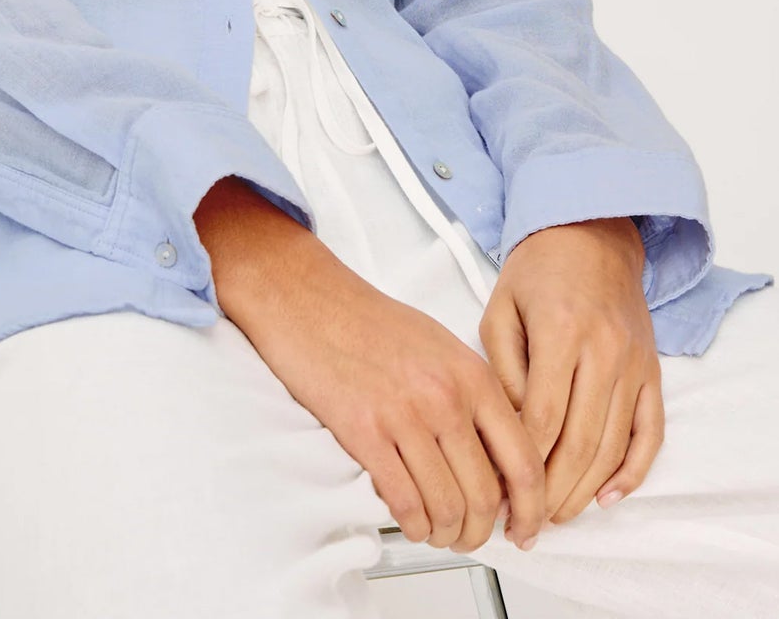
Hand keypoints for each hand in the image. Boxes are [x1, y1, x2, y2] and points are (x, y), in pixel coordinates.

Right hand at [197, 178, 547, 552]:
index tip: (525, 529)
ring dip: (447, 533)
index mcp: (473, 377)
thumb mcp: (440, 347)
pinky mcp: (362, 430)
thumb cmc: (365, 320)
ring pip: (447, 504)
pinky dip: (413, 524)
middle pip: (486, 494)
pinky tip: (410, 523)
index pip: (524, 462)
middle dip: (482, 531)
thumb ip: (474, 396)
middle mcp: (446, 398)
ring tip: (440, 535)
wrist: (304, 297)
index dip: (531, 510)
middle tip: (474, 538)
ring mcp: (405, 416)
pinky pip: (403, 499)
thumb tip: (496, 455)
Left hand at [480, 217, 660, 529]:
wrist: (592, 237)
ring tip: (557, 513)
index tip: (498, 484)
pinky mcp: (653, 374)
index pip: (542, 415)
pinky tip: (610, 495)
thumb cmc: (537, 272)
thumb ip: (500, 368)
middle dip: (552, 487)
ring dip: (586, 488)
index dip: (520, 458)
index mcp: (561, 334)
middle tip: (526, 517)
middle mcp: (605, 353)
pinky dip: (633, 470)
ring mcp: (635, 366)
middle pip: (581, 440)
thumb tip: (500, 428)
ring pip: (614, 444)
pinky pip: (650, 433)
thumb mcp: (500, 309)